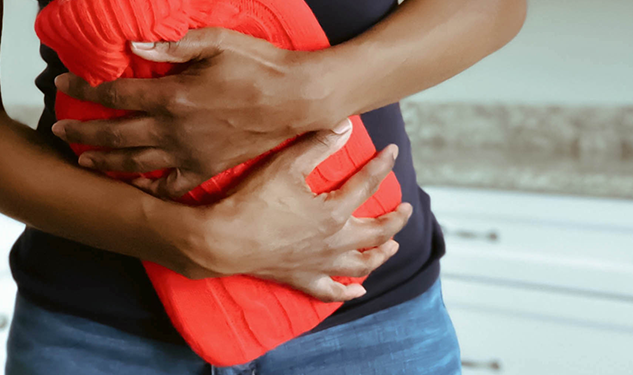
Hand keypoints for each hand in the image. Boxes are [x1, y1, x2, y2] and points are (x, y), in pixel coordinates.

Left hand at [53, 28, 346, 197]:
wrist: (299, 99)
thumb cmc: (260, 66)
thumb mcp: (215, 43)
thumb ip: (171, 46)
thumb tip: (134, 47)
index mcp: (173, 96)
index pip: (114, 93)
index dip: (83, 88)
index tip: (63, 83)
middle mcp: (175, 130)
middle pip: (114, 132)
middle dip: (81, 129)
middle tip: (59, 127)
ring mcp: (190, 154)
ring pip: (134, 162)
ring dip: (104, 159)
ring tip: (82, 157)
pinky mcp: (208, 169)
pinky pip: (170, 186)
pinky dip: (147, 188)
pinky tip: (132, 186)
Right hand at [179, 123, 411, 301]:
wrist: (226, 241)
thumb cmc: (254, 201)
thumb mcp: (286, 165)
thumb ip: (318, 145)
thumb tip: (345, 127)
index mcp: (335, 211)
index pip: (368, 183)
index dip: (382, 165)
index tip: (392, 152)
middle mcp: (335, 241)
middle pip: (377, 231)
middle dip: (395, 219)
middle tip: (406, 209)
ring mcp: (321, 263)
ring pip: (362, 263)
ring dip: (381, 254)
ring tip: (391, 246)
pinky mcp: (303, 279)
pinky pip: (332, 291)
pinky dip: (348, 292)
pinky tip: (359, 291)